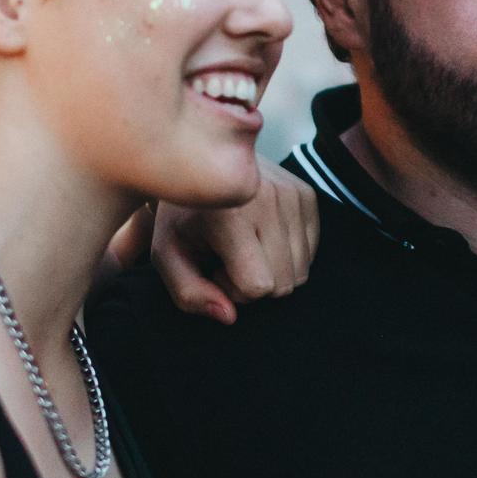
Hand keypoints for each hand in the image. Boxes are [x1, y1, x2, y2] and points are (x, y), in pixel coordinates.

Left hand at [112, 161, 319, 323]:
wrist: (198, 162)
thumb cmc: (180, 214)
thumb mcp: (166, 254)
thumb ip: (189, 294)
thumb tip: (229, 316)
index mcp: (231, 215)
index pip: (258, 286)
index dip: (233, 290)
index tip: (213, 267)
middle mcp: (269, 200)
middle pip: (284, 283)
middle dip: (254, 284)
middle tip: (227, 259)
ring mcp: (292, 194)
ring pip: (301, 272)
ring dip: (272, 270)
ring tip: (243, 245)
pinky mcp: (306, 194)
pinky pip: (310, 251)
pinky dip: (287, 253)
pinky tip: (260, 234)